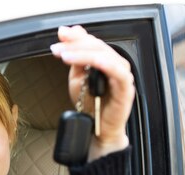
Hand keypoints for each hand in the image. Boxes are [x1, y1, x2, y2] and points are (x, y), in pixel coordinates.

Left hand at [51, 25, 134, 151]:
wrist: (97, 129)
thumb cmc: (90, 104)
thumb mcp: (76, 79)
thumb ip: (74, 59)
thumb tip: (67, 35)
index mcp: (104, 60)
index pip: (91, 42)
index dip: (76, 37)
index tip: (60, 35)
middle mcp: (115, 65)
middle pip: (98, 47)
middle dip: (75, 45)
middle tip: (58, 48)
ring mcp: (121, 76)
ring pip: (106, 56)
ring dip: (84, 54)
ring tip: (65, 56)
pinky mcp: (126, 88)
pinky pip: (119, 73)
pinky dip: (105, 64)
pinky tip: (91, 62)